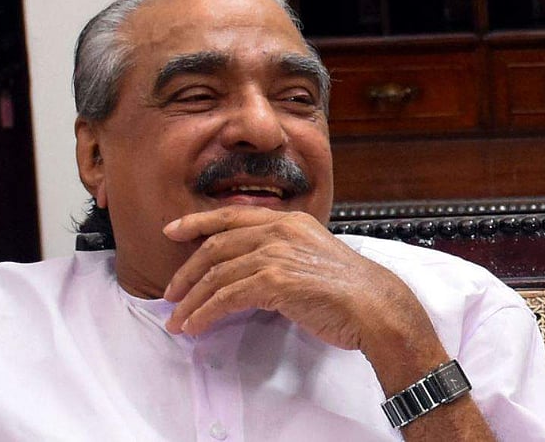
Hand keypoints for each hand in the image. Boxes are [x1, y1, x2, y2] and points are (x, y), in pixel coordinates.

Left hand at [163, 205, 440, 362]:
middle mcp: (279, 230)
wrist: (375, 306)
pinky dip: (206, 313)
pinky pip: (227, 296)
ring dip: (192, 301)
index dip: (196, 222)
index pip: (230, 217)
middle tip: (169, 292)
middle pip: (216, 245)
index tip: (172, 231)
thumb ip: (280, 255)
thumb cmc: (348, 288)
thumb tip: (248, 273)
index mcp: (287, 221)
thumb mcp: (311, 257)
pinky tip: (195, 326)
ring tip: (177, 320)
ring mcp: (276, 253)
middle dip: (186, 271)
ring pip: (217, 274)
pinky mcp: (275, 280)